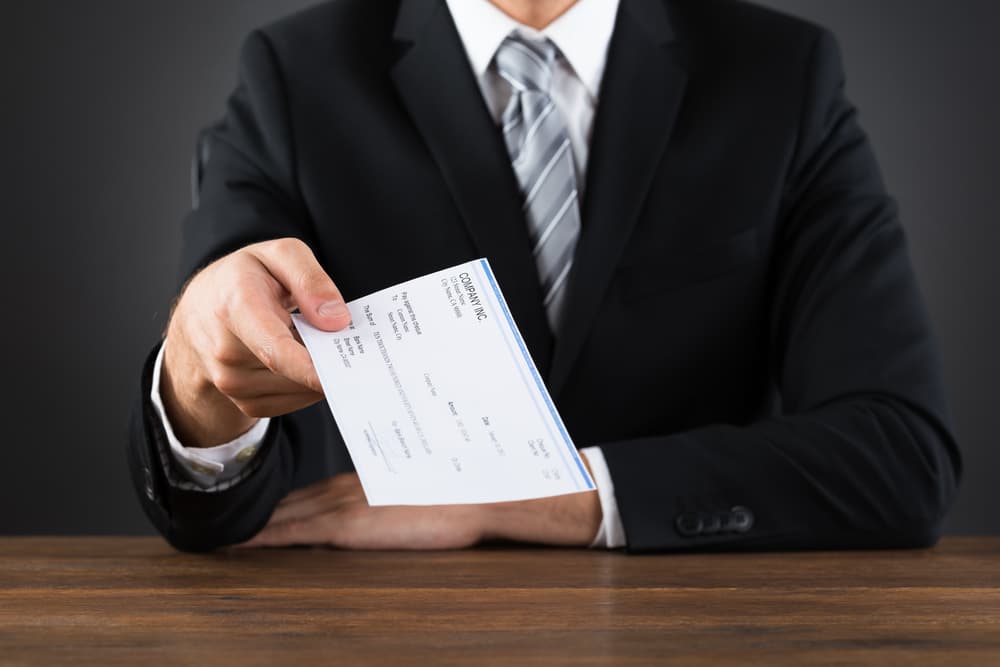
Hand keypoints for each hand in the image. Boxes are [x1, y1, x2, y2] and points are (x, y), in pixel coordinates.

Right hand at [161, 238, 352, 445]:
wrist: (200, 311)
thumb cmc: (244, 278)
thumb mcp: (277, 255)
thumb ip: (310, 278)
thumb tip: (336, 320)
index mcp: (235, 306)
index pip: (275, 349)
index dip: (309, 369)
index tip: (343, 376)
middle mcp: (226, 350)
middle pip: (295, 371)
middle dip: (327, 360)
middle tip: (349, 342)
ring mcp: (231, 382)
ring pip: (298, 389)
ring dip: (317, 371)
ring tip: (314, 341)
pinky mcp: (243, 402)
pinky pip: (292, 402)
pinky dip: (306, 384)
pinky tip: (304, 360)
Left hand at [243, 473, 486, 549]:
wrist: (474, 494)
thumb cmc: (456, 497)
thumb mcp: (418, 493)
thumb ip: (392, 498)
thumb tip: (385, 511)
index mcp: (359, 482)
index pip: (308, 494)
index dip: (280, 504)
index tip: (256, 511)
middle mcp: (343, 488)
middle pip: (288, 502)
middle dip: (257, 513)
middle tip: (221, 521)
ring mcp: (342, 504)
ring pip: (283, 515)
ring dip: (251, 525)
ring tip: (218, 534)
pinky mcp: (346, 524)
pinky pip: (292, 532)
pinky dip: (261, 536)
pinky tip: (238, 543)